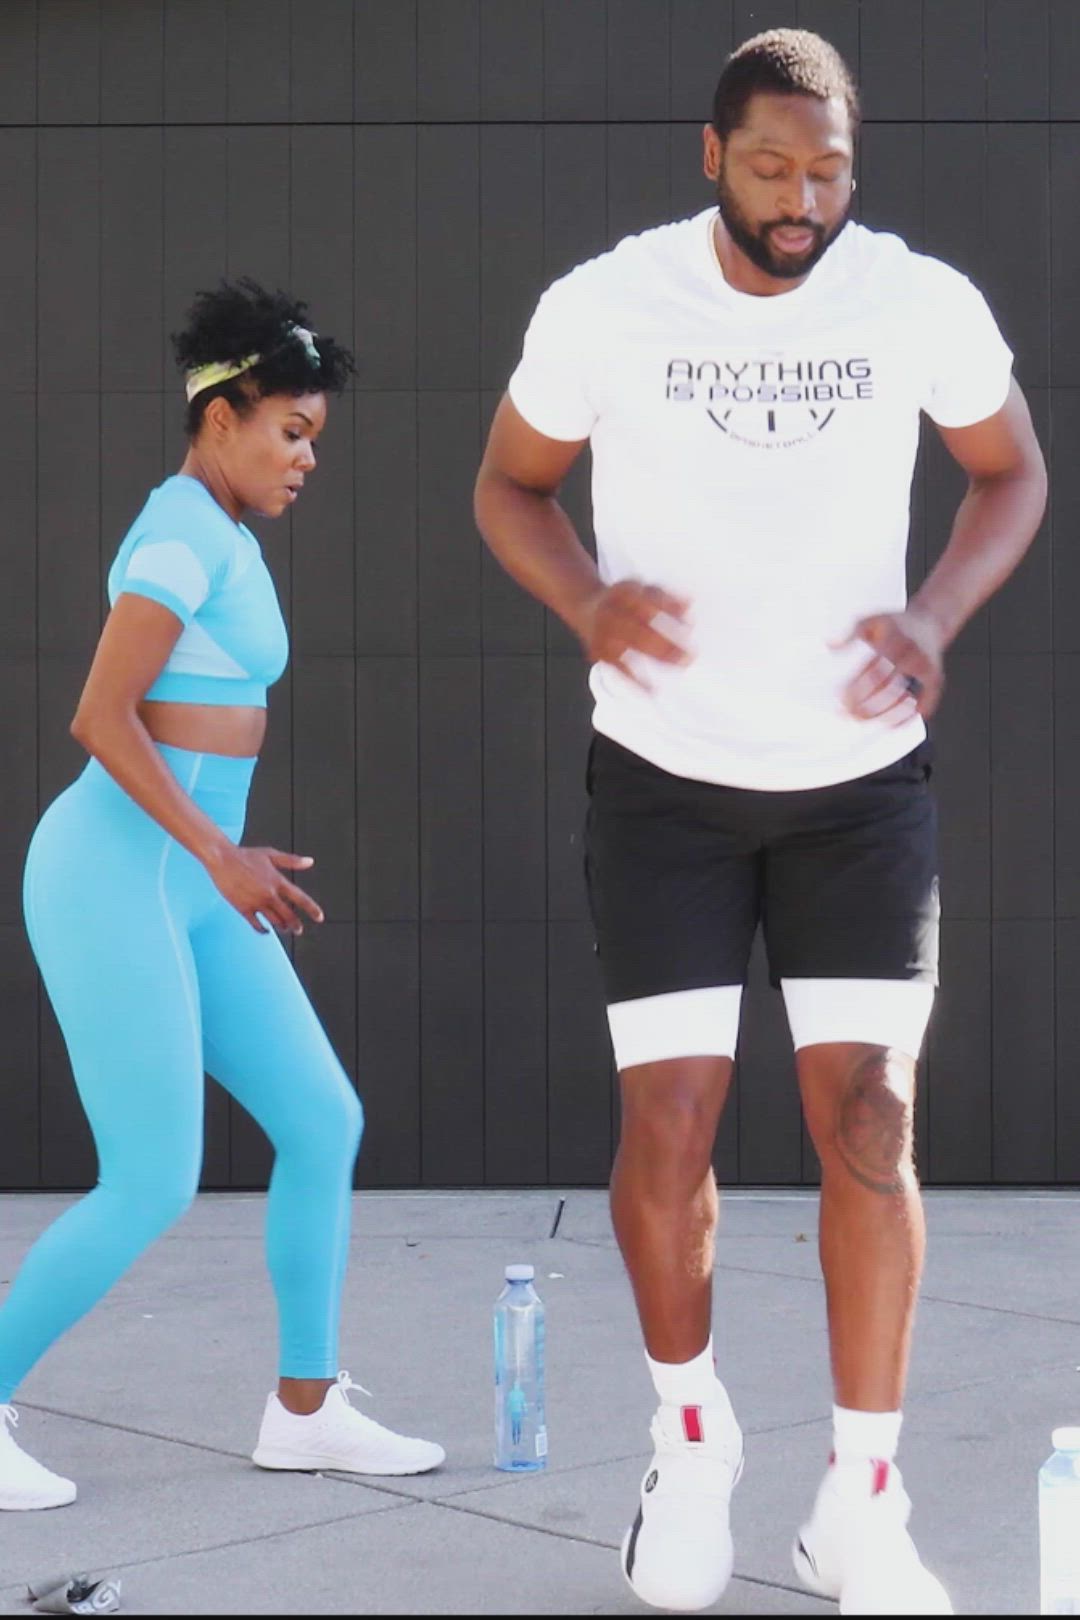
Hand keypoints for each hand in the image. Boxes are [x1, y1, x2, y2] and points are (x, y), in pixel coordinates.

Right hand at [205, 845, 324, 934]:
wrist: (222, 859)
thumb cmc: (246, 855)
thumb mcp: (271, 854)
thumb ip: (292, 860)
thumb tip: (310, 861)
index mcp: (278, 881)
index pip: (300, 898)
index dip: (312, 909)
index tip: (320, 918)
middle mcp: (269, 894)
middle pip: (288, 915)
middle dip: (295, 925)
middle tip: (299, 930)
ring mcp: (256, 902)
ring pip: (274, 921)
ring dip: (282, 927)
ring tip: (284, 929)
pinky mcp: (243, 908)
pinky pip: (256, 924)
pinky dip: (263, 930)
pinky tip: (266, 930)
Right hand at [574, 580, 692, 689]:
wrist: (586, 607)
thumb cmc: (623, 600)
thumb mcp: (642, 589)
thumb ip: (665, 597)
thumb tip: (688, 605)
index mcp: (622, 593)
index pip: (645, 602)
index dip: (667, 613)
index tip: (689, 623)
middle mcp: (609, 613)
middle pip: (637, 628)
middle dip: (663, 642)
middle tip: (688, 654)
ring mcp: (602, 634)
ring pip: (629, 647)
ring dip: (656, 657)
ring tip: (679, 665)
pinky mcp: (598, 652)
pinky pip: (618, 668)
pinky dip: (635, 681)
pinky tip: (652, 691)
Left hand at [833, 607, 945, 722]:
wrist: (930, 621)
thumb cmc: (896, 624)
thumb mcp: (871, 619)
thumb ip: (851, 633)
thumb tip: (831, 646)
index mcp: (895, 639)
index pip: (874, 670)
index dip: (858, 689)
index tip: (843, 700)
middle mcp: (912, 654)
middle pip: (888, 686)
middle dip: (867, 704)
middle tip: (849, 715)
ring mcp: (925, 668)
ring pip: (904, 698)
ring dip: (883, 714)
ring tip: (865, 722)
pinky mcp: (935, 678)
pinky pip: (925, 702)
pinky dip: (909, 715)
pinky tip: (893, 724)